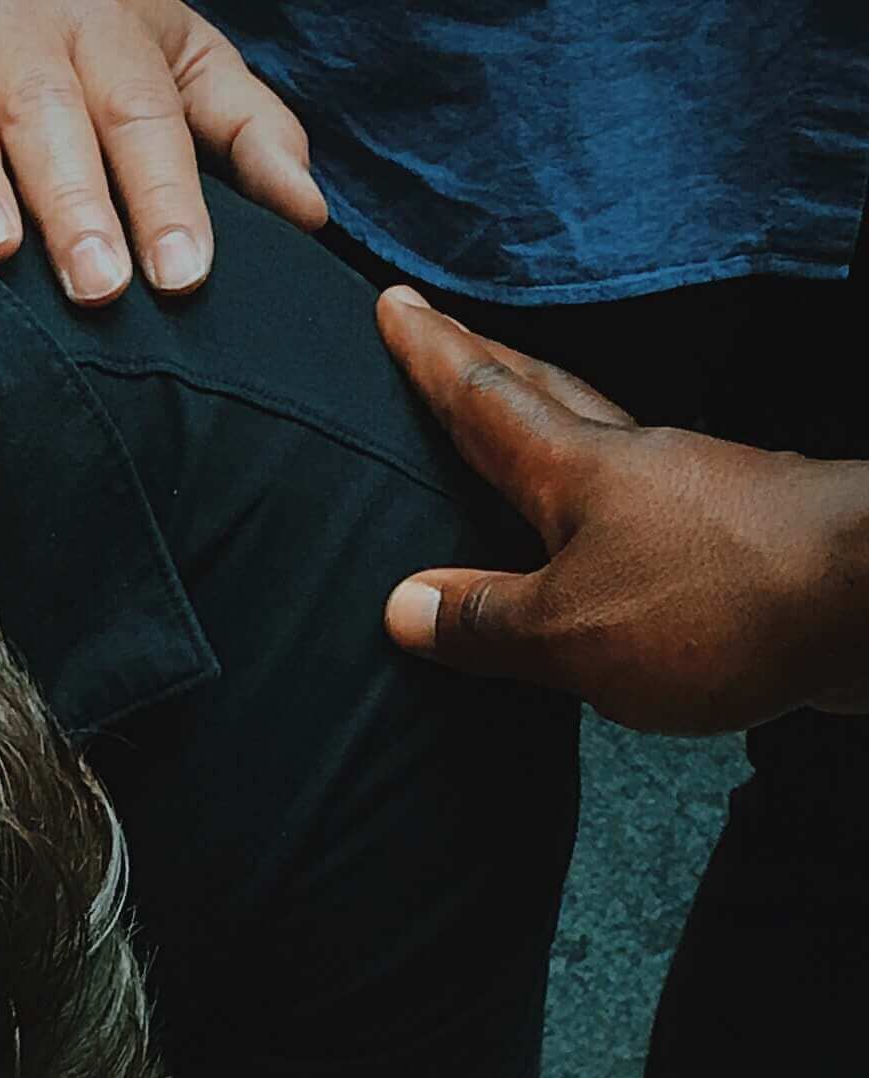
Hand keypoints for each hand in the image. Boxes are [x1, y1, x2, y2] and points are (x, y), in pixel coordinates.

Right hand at [0, 0, 322, 303]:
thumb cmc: (74, 21)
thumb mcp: (173, 52)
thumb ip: (241, 127)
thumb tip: (310, 212)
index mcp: (111, 39)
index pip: (149, 121)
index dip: (169, 197)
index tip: (185, 275)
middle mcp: (26, 30)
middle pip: (58, 119)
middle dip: (78, 200)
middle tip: (96, 285)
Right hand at [377, 284, 868, 733]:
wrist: (865, 597)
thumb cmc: (712, 604)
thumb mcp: (571, 632)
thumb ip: (487, 621)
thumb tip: (405, 605)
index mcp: (577, 472)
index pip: (486, 400)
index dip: (435, 357)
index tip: (395, 305)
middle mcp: (635, 461)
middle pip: (546, 396)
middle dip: (487, 364)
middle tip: (444, 331)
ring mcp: (693, 490)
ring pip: (601, 442)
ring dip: (550, 425)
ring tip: (514, 425)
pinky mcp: (737, 532)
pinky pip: (646, 502)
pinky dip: (605, 500)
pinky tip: (606, 527)